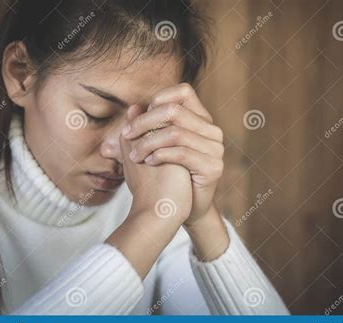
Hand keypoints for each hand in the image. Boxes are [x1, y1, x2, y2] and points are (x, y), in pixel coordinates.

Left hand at [121, 83, 223, 226]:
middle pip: (174, 111)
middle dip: (144, 122)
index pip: (184, 92)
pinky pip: (182, 153)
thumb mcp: (152, 147)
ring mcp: (215, 149)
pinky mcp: (213, 167)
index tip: (138, 118)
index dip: (159, 99)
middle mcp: (212, 131)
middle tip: (127, 135)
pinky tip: (149, 161)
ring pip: (176, 133)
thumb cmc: (164, 174)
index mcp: (201, 120)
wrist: (178, 208)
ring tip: (135, 155)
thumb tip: (132, 107)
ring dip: (148, 142)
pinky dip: (160, 155)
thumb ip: (145, 127)